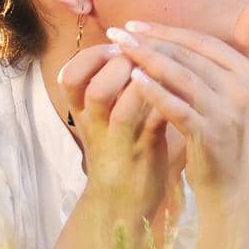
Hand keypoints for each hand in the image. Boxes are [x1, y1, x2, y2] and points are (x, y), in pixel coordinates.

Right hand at [57, 43, 171, 219]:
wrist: (125, 202)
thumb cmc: (124, 150)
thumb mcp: (110, 118)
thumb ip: (117, 87)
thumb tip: (137, 46)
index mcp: (82, 113)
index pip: (70, 75)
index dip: (93, 56)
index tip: (117, 47)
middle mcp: (94, 125)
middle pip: (91, 86)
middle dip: (116, 64)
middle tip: (141, 55)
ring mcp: (116, 140)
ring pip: (115, 104)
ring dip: (137, 80)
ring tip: (158, 69)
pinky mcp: (141, 152)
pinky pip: (149, 121)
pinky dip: (162, 101)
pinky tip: (178, 90)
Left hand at [110, 0, 248, 195]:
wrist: (232, 183)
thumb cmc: (229, 131)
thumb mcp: (243, 87)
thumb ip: (247, 45)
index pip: (202, 42)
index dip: (167, 31)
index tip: (134, 25)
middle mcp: (243, 89)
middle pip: (188, 56)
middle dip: (149, 42)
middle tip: (117, 34)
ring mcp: (228, 112)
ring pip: (181, 77)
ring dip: (146, 60)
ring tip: (118, 50)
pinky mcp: (211, 134)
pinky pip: (177, 107)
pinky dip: (154, 92)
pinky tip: (133, 81)